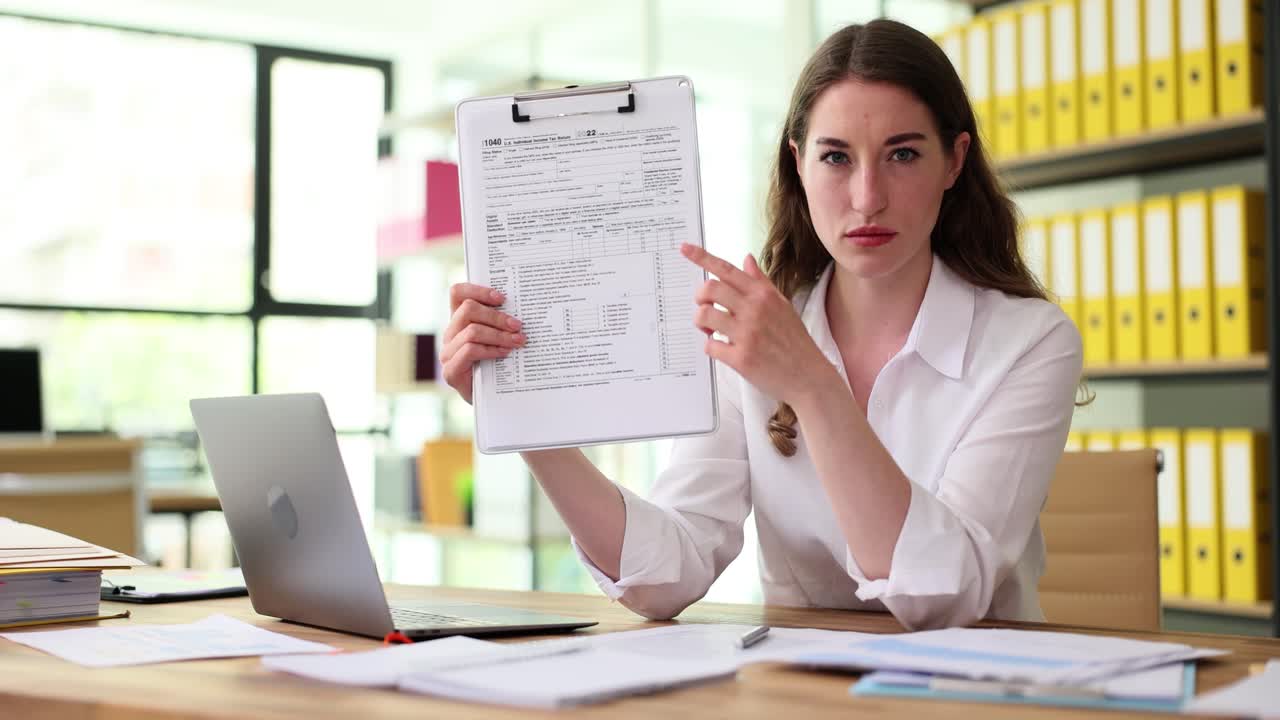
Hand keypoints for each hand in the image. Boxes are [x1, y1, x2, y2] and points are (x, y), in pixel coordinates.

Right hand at [440, 283, 526, 403]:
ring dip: (499, 334)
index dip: (478, 289)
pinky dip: (491, 350)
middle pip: (467, 310)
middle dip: (497, 316)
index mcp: (459, 321)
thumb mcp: (497, 340)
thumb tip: (523, 308)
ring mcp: (448, 353)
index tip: (502, 297)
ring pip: (471, 331)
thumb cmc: (496, 367)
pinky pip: (470, 351)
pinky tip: (505, 353)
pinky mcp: (451, 371)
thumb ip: (500, 324)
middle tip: (518, 325)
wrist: (489, 402)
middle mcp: (450, 334)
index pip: (458, 293)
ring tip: (518, 341)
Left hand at [681, 243, 835, 405]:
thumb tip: (746, 259)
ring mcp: (747, 334)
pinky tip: (723, 349)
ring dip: (701, 323)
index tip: (684, 248)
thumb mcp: (782, 305)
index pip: (727, 270)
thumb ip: (761, 282)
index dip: (702, 257)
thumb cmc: (795, 341)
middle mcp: (755, 310)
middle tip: (706, 308)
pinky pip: (710, 346)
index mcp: (763, 295)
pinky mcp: (741, 358)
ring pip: (704, 316)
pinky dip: (712, 347)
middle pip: (709, 289)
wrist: (809, 376)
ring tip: (712, 330)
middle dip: (700, 298)